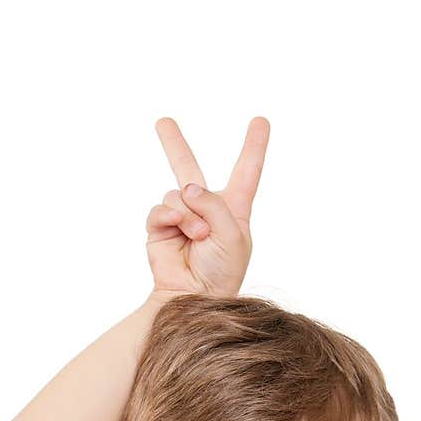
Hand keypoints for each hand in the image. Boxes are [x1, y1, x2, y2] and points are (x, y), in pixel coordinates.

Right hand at [145, 115, 269, 298]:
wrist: (193, 300)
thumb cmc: (222, 274)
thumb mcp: (233, 235)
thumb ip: (214, 204)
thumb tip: (186, 189)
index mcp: (233, 211)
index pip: (246, 172)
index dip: (254, 147)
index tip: (261, 121)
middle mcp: (205, 210)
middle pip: (187, 167)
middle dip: (173, 143)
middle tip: (163, 122)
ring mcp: (180, 218)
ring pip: (178, 192)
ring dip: (189, 214)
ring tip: (198, 238)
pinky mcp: (160, 228)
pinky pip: (161, 208)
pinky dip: (171, 217)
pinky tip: (179, 233)